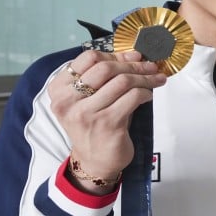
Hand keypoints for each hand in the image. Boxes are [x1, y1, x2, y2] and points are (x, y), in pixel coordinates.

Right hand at [47, 51, 167, 191]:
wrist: (94, 160)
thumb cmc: (95, 125)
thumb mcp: (89, 99)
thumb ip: (103, 77)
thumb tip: (134, 55)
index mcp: (59, 89)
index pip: (87, 58)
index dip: (115, 55)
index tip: (134, 56)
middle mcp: (68, 100)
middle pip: (105, 68)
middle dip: (133, 65)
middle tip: (150, 67)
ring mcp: (86, 113)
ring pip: (122, 82)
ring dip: (145, 78)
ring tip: (156, 79)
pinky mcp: (107, 124)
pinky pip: (133, 97)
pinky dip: (145, 92)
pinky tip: (149, 95)